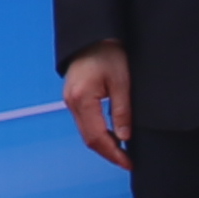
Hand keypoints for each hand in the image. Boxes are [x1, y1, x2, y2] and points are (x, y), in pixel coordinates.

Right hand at [60, 44, 134, 171]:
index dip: (113, 153)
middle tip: (127, 161)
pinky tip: (112, 134)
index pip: (97, 137)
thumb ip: (121, 111)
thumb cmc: (108, 52)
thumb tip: (124, 137)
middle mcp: (71, 102)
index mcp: (82, 99)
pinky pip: (85, 122)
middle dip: (108, 152)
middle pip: (89, 138)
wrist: (93, 35)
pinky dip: (98, 132)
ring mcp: (70, 100)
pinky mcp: (74, 97)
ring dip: (103, 143)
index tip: (128, 162)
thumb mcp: (122, 82)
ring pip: (86, 132)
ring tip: (123, 151)